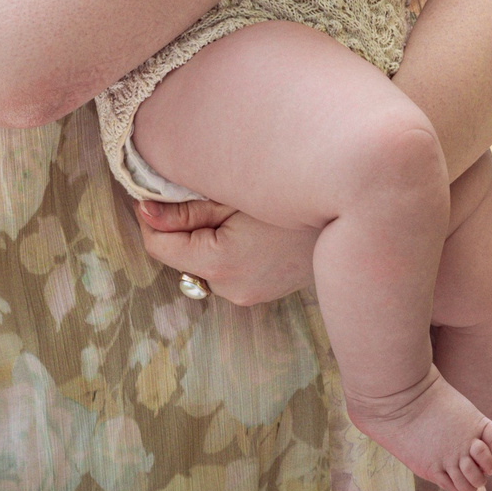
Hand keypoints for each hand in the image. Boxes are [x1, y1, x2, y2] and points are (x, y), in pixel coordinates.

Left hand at [134, 196, 318, 305]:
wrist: (350, 218)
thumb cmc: (291, 198)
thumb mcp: (234, 196)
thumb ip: (185, 209)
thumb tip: (142, 211)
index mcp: (219, 261)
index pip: (159, 246)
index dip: (152, 219)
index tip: (156, 194)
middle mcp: (229, 288)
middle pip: (181, 257)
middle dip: (183, 229)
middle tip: (205, 197)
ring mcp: (246, 295)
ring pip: (204, 265)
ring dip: (206, 242)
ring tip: (233, 213)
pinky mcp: (260, 294)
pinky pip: (227, 272)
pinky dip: (227, 252)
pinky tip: (250, 232)